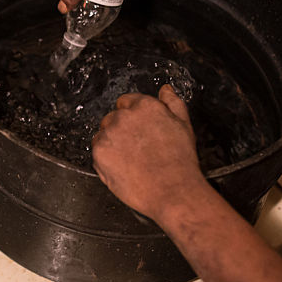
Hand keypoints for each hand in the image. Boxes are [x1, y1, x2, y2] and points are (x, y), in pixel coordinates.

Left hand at [91, 85, 205, 220]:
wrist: (172, 191)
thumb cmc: (180, 162)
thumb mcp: (184, 125)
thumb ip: (172, 103)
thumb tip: (165, 90)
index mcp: (144, 106)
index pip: (127, 102)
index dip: (133, 117)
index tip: (139, 130)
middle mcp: (124, 116)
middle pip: (113, 118)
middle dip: (122, 130)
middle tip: (137, 148)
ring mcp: (109, 134)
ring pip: (103, 134)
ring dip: (112, 143)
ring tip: (132, 160)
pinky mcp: (99, 153)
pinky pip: (97, 151)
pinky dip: (106, 159)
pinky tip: (124, 167)